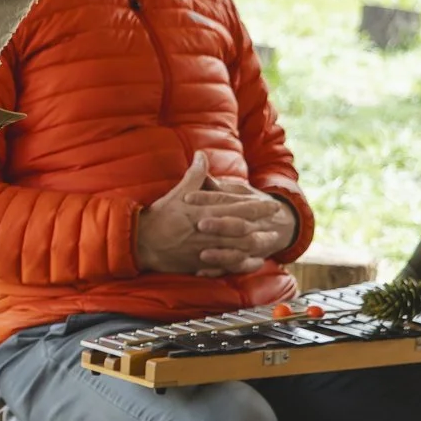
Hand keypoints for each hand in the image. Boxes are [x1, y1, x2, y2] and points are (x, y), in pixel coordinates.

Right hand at [134, 154, 297, 276]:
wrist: (142, 243)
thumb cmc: (160, 217)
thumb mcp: (177, 193)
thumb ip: (194, 175)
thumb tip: (201, 155)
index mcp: (205, 212)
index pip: (237, 208)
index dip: (257, 207)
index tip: (272, 205)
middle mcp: (209, 231)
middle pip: (243, 229)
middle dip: (263, 227)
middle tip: (278, 225)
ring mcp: (206, 248)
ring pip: (239, 248)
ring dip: (257, 245)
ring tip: (271, 242)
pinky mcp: (202, 262)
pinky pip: (228, 264)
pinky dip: (243, 263)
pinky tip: (254, 262)